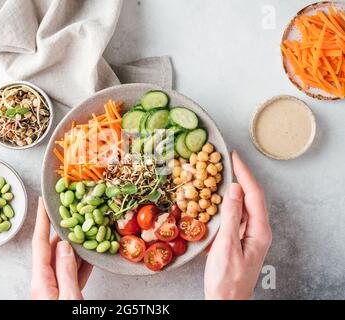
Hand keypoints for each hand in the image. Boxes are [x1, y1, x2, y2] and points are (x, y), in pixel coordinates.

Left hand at [31, 197, 92, 299]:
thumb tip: (65, 245)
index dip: (42, 220)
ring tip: (88, 230)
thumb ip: (66, 271)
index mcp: (41, 281)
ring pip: (65, 260)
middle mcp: (45, 282)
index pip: (39, 243)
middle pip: (53, 249)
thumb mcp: (68, 297)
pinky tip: (92, 255)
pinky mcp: (65, 295)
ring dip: (77, 246)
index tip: (43, 202)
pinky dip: (83, 263)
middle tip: (75, 213)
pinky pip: (73, 274)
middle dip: (65, 230)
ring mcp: (55, 289)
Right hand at [204, 151, 271, 299]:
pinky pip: (233, 216)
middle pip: (249, 197)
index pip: (254, 194)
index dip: (244, 173)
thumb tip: (233, 189)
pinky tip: (215, 200)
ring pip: (241, 206)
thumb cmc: (226, 279)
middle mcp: (256, 230)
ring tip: (219, 175)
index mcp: (259, 231)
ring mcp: (247, 235)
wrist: (225, 301)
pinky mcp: (238, 239)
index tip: (234, 157)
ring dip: (230, 190)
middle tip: (225, 161)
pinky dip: (224, 204)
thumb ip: (231, 216)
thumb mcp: (226, 246)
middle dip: (238, 177)